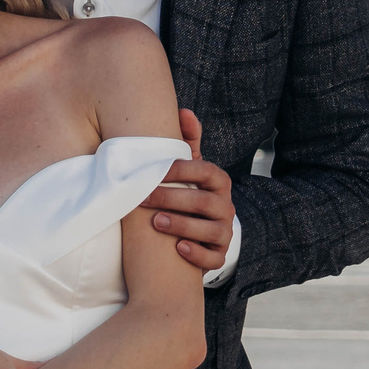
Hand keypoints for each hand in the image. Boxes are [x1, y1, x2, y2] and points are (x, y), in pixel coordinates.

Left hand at [140, 108, 233, 274]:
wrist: (195, 236)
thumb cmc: (187, 195)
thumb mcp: (189, 171)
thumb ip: (187, 142)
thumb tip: (184, 110)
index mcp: (219, 183)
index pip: (205, 171)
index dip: (180, 170)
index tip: (152, 171)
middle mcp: (226, 207)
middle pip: (204, 202)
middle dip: (172, 198)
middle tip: (143, 198)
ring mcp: (225, 233)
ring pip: (210, 230)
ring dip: (182, 225)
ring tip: (156, 223)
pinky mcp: (219, 256)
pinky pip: (213, 257)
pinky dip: (197, 254)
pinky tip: (178, 249)